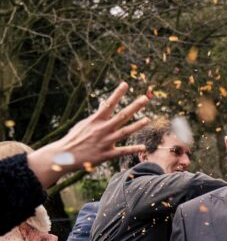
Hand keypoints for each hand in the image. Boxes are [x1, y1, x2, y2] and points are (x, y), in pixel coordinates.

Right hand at [26, 82, 149, 186]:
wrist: (65, 156)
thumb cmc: (75, 138)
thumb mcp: (85, 123)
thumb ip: (97, 114)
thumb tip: (104, 103)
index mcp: (96, 120)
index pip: (109, 104)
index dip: (117, 93)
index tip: (126, 84)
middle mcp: (102, 129)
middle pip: (121, 116)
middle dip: (134, 106)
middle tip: (145, 98)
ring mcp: (105, 142)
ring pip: (125, 132)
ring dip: (137, 125)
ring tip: (147, 119)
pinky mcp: (106, 154)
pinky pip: (122, 151)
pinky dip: (133, 149)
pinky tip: (143, 147)